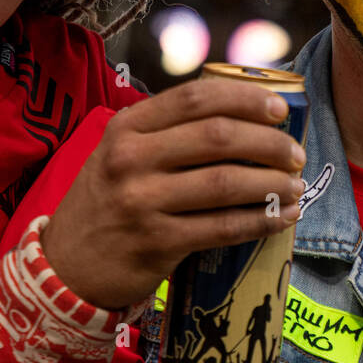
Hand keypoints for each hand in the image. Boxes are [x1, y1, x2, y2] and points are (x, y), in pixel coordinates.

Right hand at [40, 79, 305, 309]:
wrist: (66, 264)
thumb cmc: (107, 200)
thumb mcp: (121, 151)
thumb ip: (168, 131)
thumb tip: (246, 115)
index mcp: (127, 126)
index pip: (195, 98)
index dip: (244, 98)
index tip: (279, 108)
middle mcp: (130, 158)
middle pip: (217, 137)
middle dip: (269, 143)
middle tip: (295, 153)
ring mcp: (141, 201)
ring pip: (225, 182)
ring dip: (272, 183)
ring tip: (296, 185)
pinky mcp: (156, 242)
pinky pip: (222, 227)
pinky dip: (261, 220)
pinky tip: (283, 217)